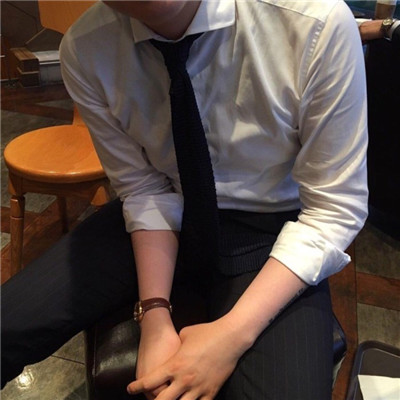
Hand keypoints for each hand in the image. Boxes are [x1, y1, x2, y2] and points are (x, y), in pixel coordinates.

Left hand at [127, 317, 246, 399]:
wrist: (230, 336)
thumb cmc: (206, 332)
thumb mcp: (185, 334)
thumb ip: (176, 345)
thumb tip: (174, 347)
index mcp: (174, 365)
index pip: (150, 381)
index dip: (137, 387)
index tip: (131, 389)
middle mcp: (184, 380)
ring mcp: (198, 388)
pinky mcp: (212, 391)